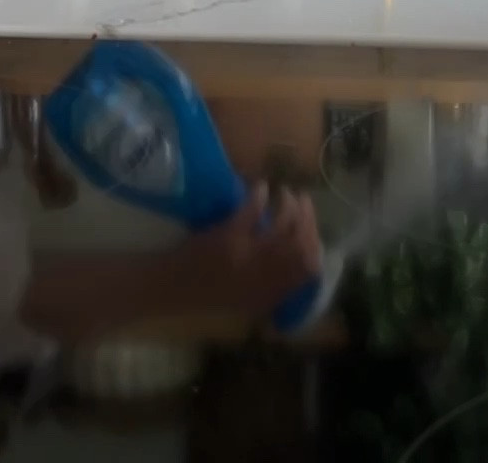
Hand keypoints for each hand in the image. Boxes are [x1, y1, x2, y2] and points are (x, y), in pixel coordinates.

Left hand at [180, 185, 321, 318]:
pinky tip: (261, 187)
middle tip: (304, 203)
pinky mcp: (228, 237)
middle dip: (308, 220)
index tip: (312, 228)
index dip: (316, 245)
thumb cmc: (207, 291)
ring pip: (283, 226)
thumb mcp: (246, 299)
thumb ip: (274, 286)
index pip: (308, 270)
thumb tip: (299, 259)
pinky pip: (254, 210)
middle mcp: (262, 277)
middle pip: (301, 244)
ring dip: (290, 204)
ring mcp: (246, 256)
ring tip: (286, 192)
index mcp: (269, 294)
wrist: (171, 286)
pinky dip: (261, 195)